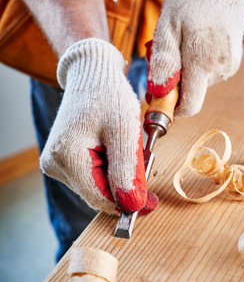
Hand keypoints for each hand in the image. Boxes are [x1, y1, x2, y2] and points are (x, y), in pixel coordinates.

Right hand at [40, 38, 157, 214]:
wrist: (92, 76)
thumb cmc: (108, 96)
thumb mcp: (124, 131)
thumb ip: (127, 170)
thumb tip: (132, 205)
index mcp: (67, 156)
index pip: (99, 198)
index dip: (127, 201)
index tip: (150, 200)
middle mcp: (54, 164)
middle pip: (97, 193)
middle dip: (122, 184)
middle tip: (141, 161)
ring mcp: (55, 163)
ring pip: (95, 186)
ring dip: (115, 175)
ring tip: (122, 146)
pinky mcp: (61, 160)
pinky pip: (90, 176)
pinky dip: (107, 168)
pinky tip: (111, 147)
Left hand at [146, 0, 243, 116]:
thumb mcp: (167, 25)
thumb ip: (164, 60)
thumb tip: (159, 91)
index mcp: (202, 62)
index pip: (189, 106)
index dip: (172, 108)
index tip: (158, 97)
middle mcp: (220, 69)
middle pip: (192, 93)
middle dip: (176, 82)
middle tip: (168, 53)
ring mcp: (229, 65)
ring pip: (200, 82)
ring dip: (187, 70)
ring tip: (184, 42)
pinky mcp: (233, 59)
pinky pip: (210, 72)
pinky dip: (199, 63)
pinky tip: (197, 41)